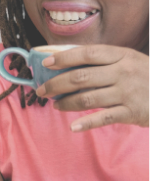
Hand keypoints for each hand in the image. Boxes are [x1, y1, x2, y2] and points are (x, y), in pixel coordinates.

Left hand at [35, 46, 149, 130]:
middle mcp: (123, 72)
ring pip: (88, 97)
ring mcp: (127, 93)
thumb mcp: (129, 60)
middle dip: (55, 84)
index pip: (86, 54)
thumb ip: (102, 59)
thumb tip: (64, 58)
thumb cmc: (146, 75)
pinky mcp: (132, 112)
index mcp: (121, 55)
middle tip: (41, 90)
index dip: (63, 58)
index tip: (45, 64)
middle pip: (81, 77)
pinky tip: (73, 127)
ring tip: (55, 105)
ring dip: (66, 103)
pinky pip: (103, 118)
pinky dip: (86, 123)